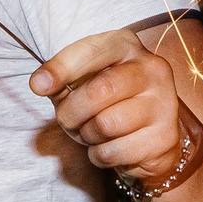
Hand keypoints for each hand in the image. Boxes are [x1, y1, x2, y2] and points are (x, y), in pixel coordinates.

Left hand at [30, 28, 186, 186]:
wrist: (146, 137)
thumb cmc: (105, 102)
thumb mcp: (79, 83)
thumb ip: (60, 80)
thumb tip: (39, 83)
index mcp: (126, 45)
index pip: (90, 52)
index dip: (60, 69)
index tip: (37, 86)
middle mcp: (151, 68)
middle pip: (98, 92)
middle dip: (71, 112)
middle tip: (68, 120)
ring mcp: (163, 103)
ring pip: (105, 124)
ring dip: (87, 135)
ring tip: (92, 132)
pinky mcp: (165, 138)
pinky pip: (113, 152)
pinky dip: (99, 155)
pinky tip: (108, 147)